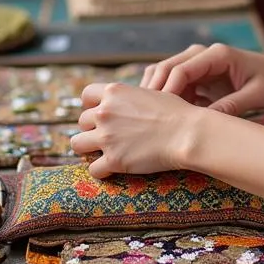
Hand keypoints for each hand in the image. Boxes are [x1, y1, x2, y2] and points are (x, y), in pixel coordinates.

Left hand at [70, 83, 204, 178]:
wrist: (186, 133)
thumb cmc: (175, 112)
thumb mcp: (148, 93)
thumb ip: (129, 98)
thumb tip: (124, 104)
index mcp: (114, 92)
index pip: (86, 95)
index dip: (91, 105)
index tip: (101, 114)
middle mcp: (105, 112)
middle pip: (81, 121)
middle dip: (92, 129)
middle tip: (107, 136)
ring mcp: (107, 137)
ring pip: (77, 144)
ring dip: (88, 149)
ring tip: (102, 152)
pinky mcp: (113, 160)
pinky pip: (93, 169)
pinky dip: (101, 170)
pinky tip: (112, 169)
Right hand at [141, 44, 263, 116]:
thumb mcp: (256, 96)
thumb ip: (232, 106)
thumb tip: (206, 123)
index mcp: (218, 55)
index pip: (183, 68)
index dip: (168, 90)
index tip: (161, 114)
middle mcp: (204, 54)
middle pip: (167, 67)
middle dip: (155, 90)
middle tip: (147, 117)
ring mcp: (198, 62)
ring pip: (165, 73)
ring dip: (157, 93)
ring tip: (152, 118)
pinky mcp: (197, 73)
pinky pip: (174, 82)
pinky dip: (167, 97)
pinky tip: (166, 117)